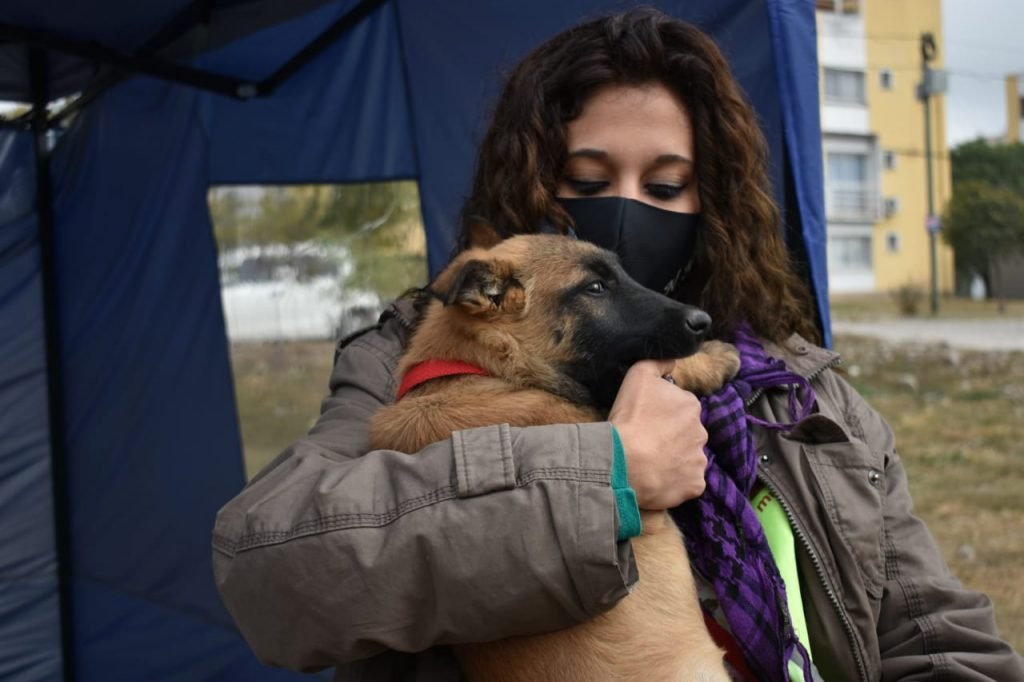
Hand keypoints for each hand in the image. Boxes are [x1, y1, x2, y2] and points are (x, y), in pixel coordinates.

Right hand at [609, 359, 707, 509]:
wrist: (624, 462)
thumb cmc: (630, 418)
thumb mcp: (638, 376)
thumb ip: (658, 363)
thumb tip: (673, 360)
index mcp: (691, 405)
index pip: (680, 408)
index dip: (661, 415)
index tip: (645, 422)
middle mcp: (701, 431)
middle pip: (686, 433)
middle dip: (671, 437)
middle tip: (646, 443)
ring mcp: (700, 460)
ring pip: (688, 458)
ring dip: (674, 460)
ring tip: (649, 464)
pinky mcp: (696, 485)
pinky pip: (688, 482)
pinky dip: (675, 482)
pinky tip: (657, 480)